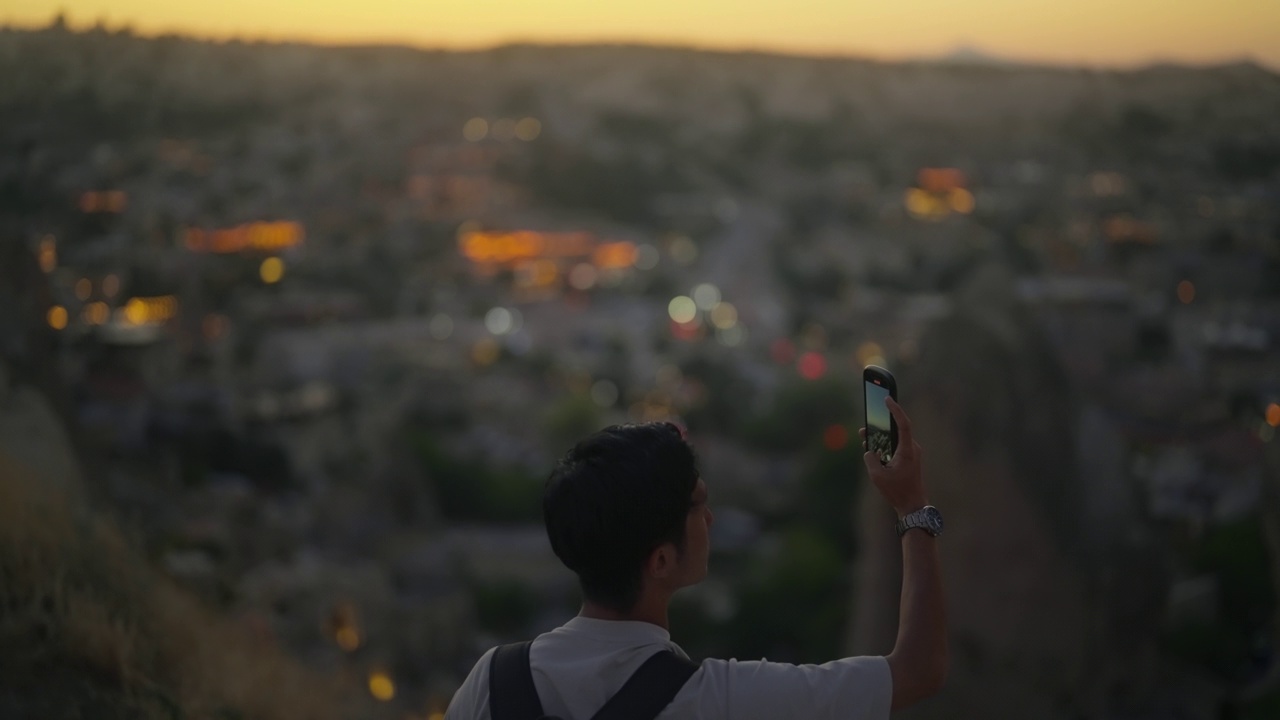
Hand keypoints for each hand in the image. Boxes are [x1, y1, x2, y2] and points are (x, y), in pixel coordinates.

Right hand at [860, 396, 926, 515]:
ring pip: (895, 438)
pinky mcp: (909, 459)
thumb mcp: (877, 476)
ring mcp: (911, 454)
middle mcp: (912, 449)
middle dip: (881, 424)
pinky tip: (873, 450)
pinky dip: (885, 445)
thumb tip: (869, 451)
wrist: (913, 506)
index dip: (895, 410)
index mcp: (907, 450)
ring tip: (865, 437)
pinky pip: (895, 446)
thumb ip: (870, 459)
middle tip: (867, 421)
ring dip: (881, 437)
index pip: (903, 424)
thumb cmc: (897, 491)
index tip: (887, 398)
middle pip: (897, 429)